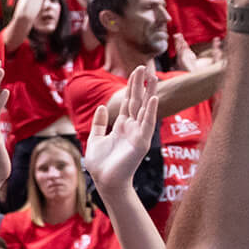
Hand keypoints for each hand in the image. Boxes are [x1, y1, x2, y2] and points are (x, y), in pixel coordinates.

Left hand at [84, 66, 158, 194]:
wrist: (105, 182)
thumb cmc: (101, 164)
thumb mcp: (96, 138)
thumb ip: (99, 123)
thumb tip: (103, 106)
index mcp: (122, 126)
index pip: (129, 101)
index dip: (132, 86)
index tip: (136, 71)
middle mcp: (132, 127)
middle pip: (138, 101)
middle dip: (140, 84)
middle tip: (144, 67)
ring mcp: (138, 134)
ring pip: (145, 109)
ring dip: (149, 93)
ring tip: (153, 77)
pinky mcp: (141, 142)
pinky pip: (147, 124)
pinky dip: (150, 111)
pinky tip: (153, 98)